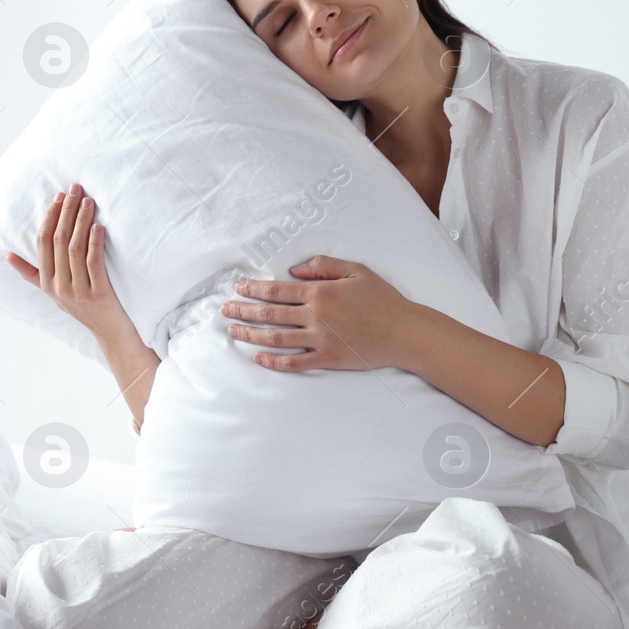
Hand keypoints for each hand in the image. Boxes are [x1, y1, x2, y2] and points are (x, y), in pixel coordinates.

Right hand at [7, 183, 133, 342]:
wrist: (111, 334)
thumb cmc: (85, 308)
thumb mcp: (54, 292)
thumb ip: (32, 274)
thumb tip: (8, 255)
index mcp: (47, 283)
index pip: (42, 243)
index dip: (50, 217)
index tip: (59, 197)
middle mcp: (59, 287)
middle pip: (58, 241)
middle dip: (66, 212)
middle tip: (75, 190)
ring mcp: (78, 292)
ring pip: (75, 249)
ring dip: (81, 221)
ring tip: (89, 202)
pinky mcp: (99, 295)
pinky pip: (94, 263)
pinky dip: (95, 242)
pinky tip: (99, 226)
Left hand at [219, 255, 413, 372]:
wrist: (404, 331)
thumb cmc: (382, 299)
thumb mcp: (356, 270)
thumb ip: (324, 265)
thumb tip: (295, 270)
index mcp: (320, 292)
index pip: (277, 290)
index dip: (253, 288)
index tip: (238, 288)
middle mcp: (315, 316)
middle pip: (270, 313)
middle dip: (243, 311)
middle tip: (225, 310)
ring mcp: (320, 340)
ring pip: (275, 338)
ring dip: (250, 335)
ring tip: (234, 332)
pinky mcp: (328, 359)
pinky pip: (294, 363)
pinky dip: (274, 362)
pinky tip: (258, 359)